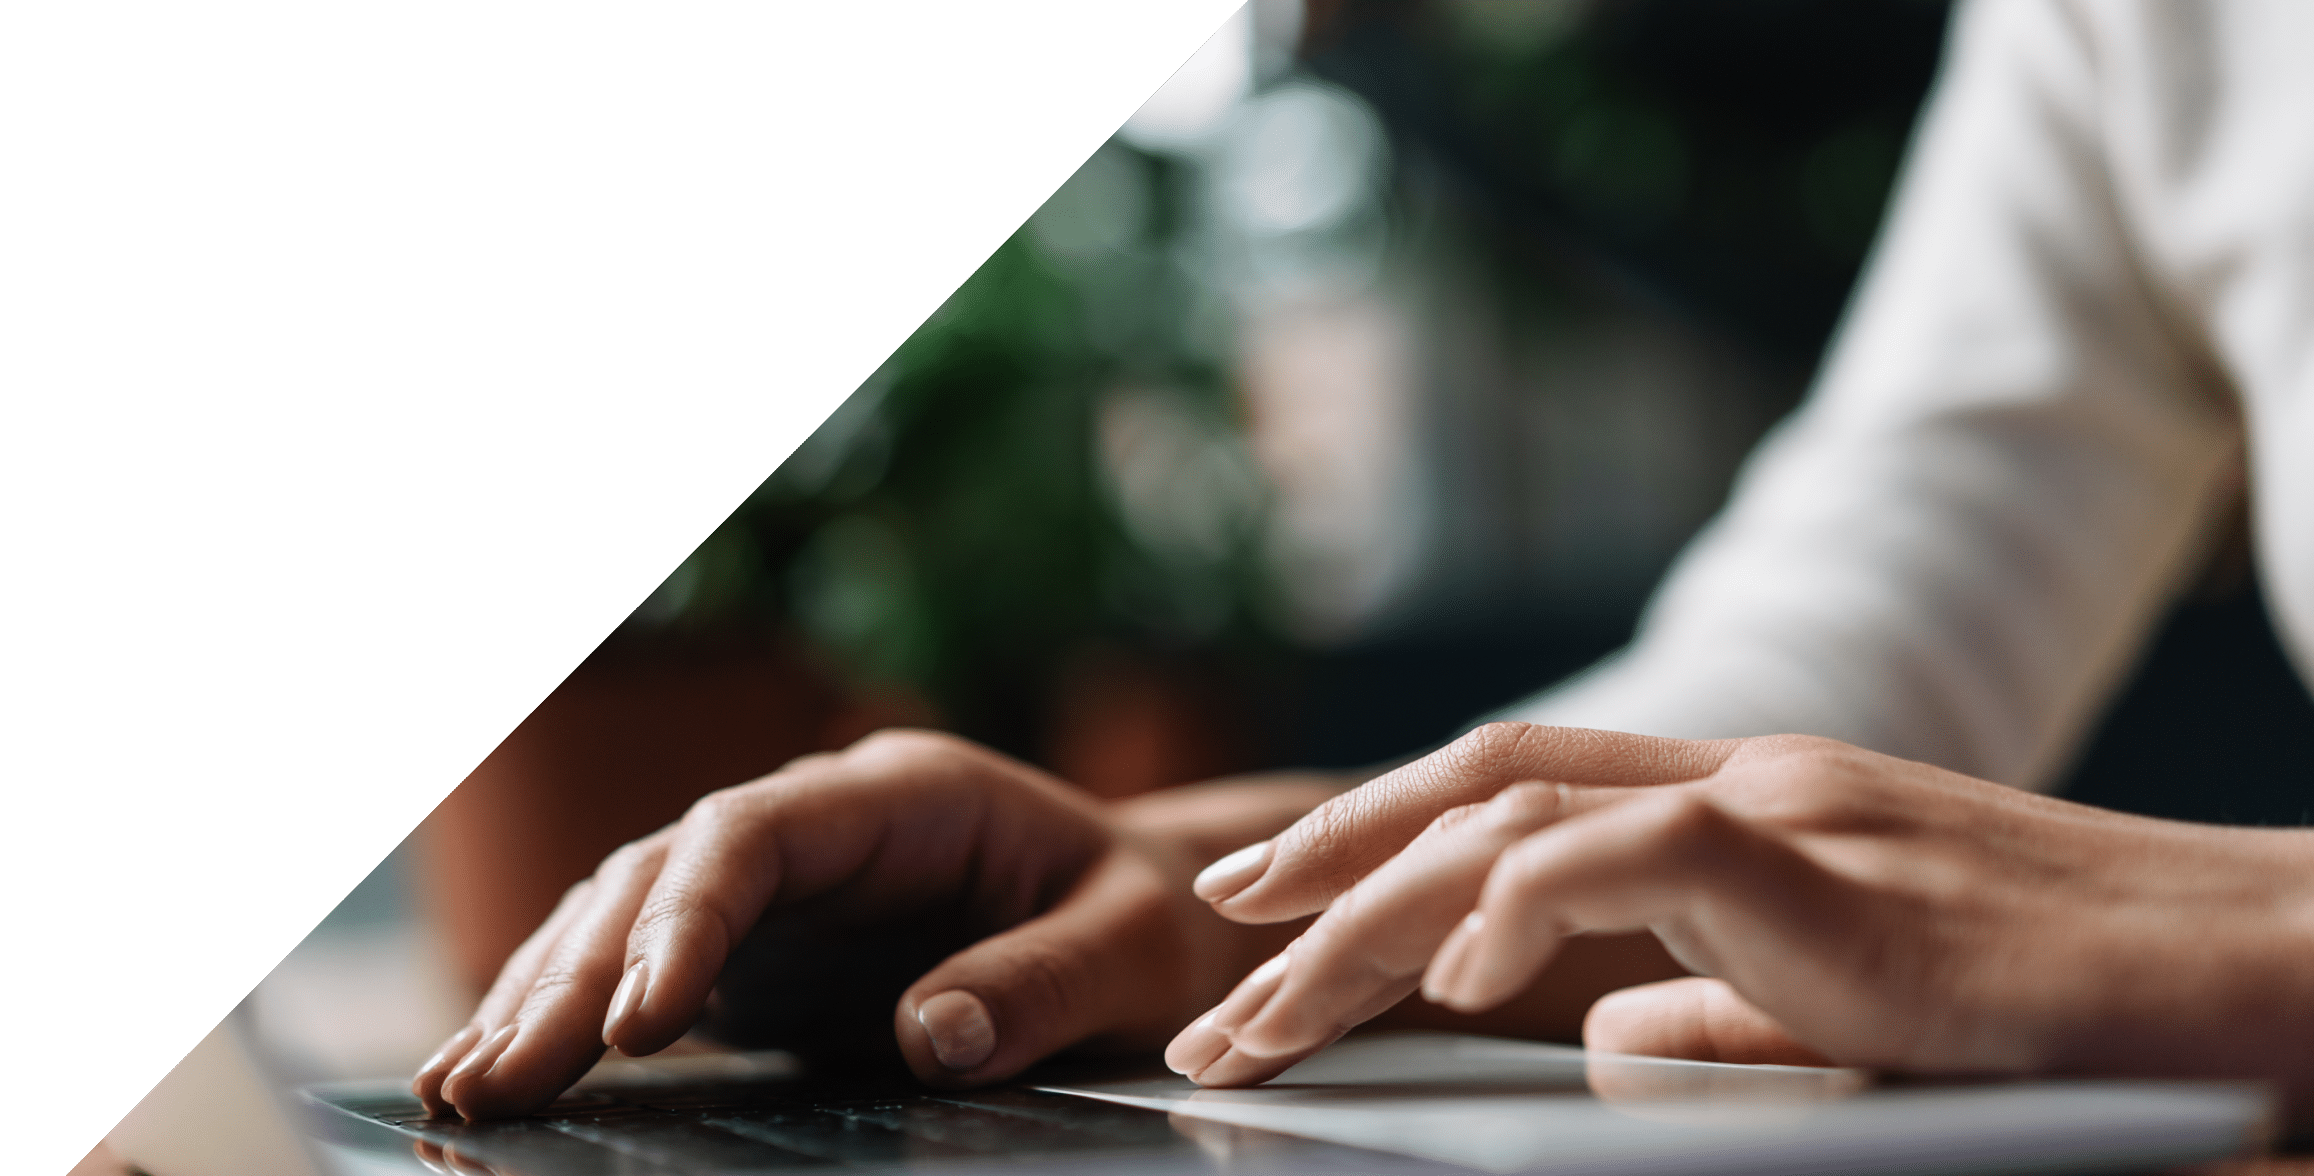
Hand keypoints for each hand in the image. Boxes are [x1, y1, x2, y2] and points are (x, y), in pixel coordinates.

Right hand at [412, 730, 1332, 1118]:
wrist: (1152, 914)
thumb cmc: (1148, 922)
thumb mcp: (1129, 951)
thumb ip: (1040, 985)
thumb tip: (930, 1036)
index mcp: (905, 794)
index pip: (755, 833)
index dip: (685, 916)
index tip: (643, 1020)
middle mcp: (819, 823)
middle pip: (663, 873)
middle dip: (577, 974)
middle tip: (501, 1081)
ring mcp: (778, 882)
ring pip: (628, 912)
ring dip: (545, 995)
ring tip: (466, 1089)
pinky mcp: (759, 945)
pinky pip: (642, 966)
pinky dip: (572, 1014)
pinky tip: (502, 1072)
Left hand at [1168, 723, 2313, 1126]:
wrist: (2250, 977)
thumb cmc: (2067, 1009)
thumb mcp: (1846, 1011)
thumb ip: (1715, 1011)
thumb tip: (1593, 1038)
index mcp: (1732, 814)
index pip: (1506, 803)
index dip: (1371, 852)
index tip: (1267, 923)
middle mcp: (1734, 782)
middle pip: (1470, 794)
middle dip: (1322, 874)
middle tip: (1213, 960)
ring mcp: (1779, 805)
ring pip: (1511, 815)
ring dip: (1369, 909)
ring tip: (1263, 997)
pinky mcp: (1828, 858)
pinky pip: (1632, 855)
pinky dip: (1517, 905)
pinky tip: (1449, 987)